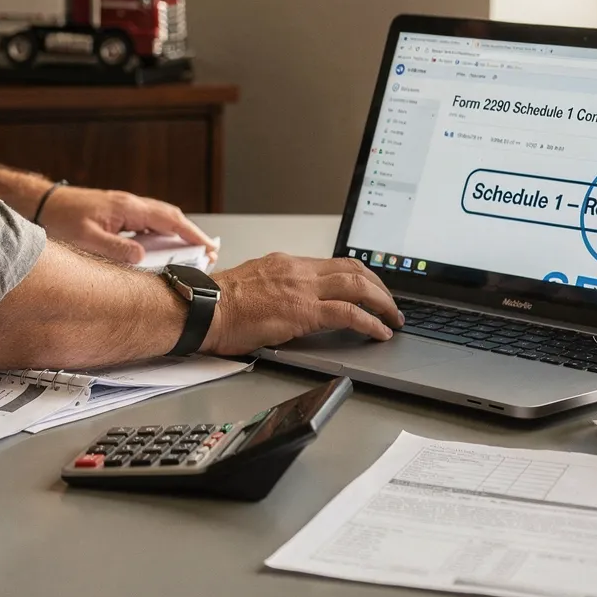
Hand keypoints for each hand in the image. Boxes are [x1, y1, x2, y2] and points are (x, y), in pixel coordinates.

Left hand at [37, 187, 216, 265]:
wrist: (44, 203)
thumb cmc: (61, 218)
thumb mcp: (87, 239)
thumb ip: (116, 249)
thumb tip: (142, 257)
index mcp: (127, 208)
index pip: (169, 220)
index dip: (192, 234)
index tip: (208, 247)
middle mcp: (130, 204)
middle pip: (170, 217)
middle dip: (191, 234)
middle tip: (207, 253)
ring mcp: (125, 208)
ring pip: (160, 219)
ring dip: (177, 234)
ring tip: (190, 254)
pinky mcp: (118, 213)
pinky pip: (147, 223)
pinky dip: (160, 235)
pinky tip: (159, 249)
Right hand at [201, 253, 401, 354]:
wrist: (203, 309)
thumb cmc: (218, 305)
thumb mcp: (253, 286)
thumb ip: (277, 288)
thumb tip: (289, 301)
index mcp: (287, 264)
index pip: (334, 263)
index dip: (359, 276)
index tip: (370, 287)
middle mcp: (298, 271)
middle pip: (354, 270)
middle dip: (379, 286)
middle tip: (391, 304)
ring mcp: (303, 290)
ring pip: (358, 286)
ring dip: (382, 303)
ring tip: (393, 318)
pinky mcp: (303, 312)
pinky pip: (348, 314)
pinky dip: (370, 322)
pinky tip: (379, 332)